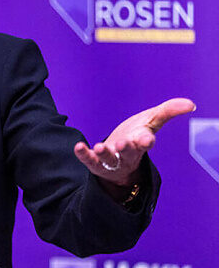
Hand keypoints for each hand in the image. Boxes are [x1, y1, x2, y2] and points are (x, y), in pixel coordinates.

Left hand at [74, 98, 195, 187]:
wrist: (119, 156)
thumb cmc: (136, 135)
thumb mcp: (151, 121)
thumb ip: (168, 111)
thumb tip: (190, 104)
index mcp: (141, 143)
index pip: (146, 142)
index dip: (146, 141)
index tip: (147, 139)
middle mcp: (127, 153)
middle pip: (128, 152)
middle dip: (126, 148)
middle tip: (122, 144)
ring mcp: (112, 160)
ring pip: (110, 159)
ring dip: (105, 153)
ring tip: (99, 146)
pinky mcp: (96, 164)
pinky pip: (90, 160)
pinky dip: (84, 154)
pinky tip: (78, 147)